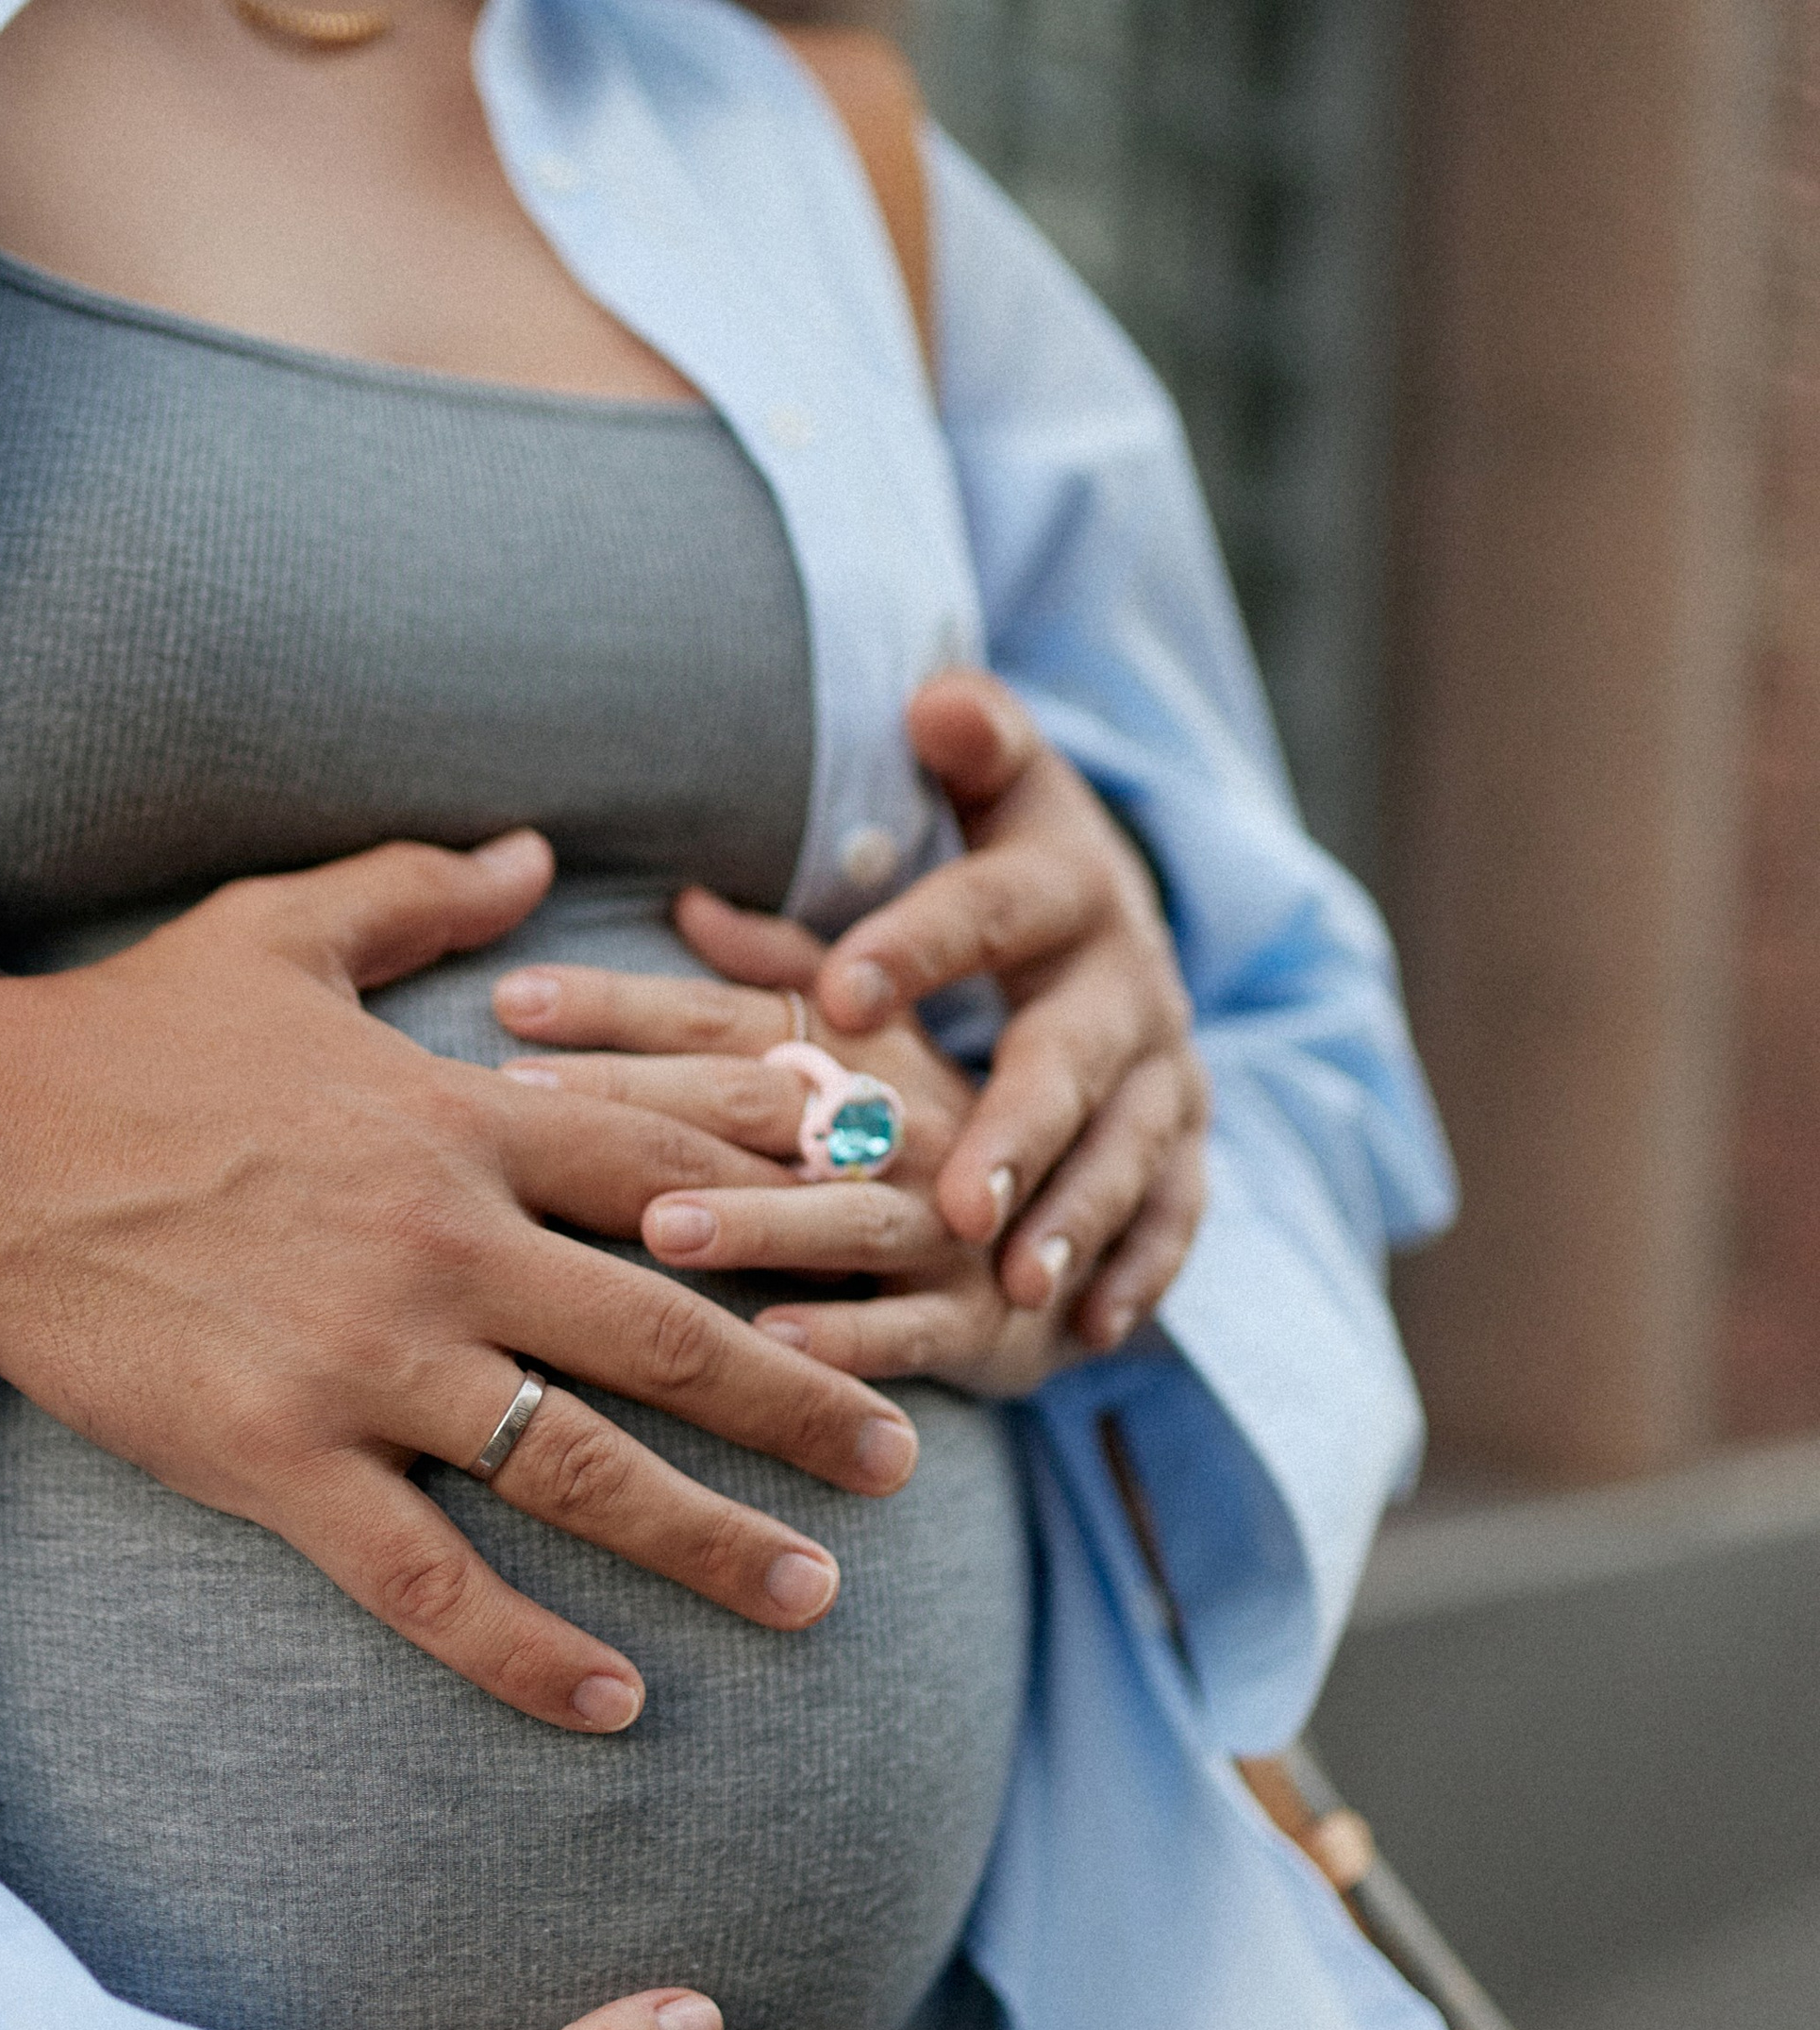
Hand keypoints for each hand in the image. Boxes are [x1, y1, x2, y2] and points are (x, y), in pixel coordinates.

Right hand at [0, 830, 918, 1735]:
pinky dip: (523, 1649)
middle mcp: (438, 1241)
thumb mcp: (280, 927)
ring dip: (709, 1536)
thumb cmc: (122, 1033)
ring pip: (578, 1465)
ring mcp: (362, 1359)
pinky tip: (612, 1704)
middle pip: (667, 1325)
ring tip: (816, 1595)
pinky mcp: (275, 1457)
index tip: (889, 1234)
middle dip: (801, 1396)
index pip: (665, 1160)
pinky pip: (425, 1576)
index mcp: (454, 1116)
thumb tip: (532, 848)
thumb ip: (422, 893)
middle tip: (907, 1459)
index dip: (789, 1197)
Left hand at [494, 963, 1075, 1397]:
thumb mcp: (883, 1040)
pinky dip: (853, 1337)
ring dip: (758, 1222)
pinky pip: (918, 1327)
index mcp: (867, 1044)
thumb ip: (785, 971)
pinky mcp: (982, 1317)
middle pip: (763, 1098)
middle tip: (527, 1103)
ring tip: (662, 1229)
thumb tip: (691, 900)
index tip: (509, 1000)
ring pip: (847, 1211)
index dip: (620, 1003)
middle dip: (647, 1098)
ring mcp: (948, 1222)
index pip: (724, 1011)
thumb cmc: (949, 1138)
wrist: (1097, 1248)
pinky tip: (775, 1342)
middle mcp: (906, 1120)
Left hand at [788, 671, 1209, 1349]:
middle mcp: (1125, 986)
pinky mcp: (1186, 1149)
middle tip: (958, 1203)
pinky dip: (1136, 1275)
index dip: (920, 945)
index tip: (843, 987)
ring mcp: (1166, 1077)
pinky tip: (1089, 1332)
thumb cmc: (1010, 867)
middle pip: (1071, 1061)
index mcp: (1061, 888)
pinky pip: (1172, 1220)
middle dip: (1017, 1133)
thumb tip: (929, 697)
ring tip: (1017, 1286)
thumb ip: (965, 747)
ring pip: (1127, 1156)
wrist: (1123, 929)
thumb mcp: (994, 794)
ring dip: (1074, 1223)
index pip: (986, 909)